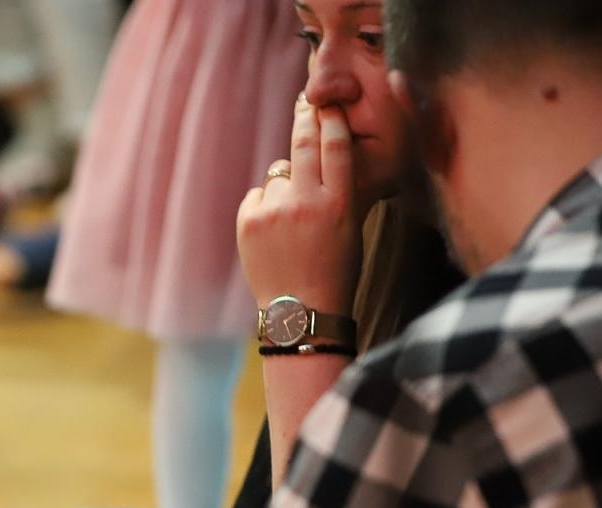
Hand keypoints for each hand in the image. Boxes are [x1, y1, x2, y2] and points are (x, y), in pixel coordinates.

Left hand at [238, 100, 363, 318]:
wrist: (301, 312)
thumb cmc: (334, 270)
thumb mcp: (352, 226)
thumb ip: (339, 190)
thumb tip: (325, 151)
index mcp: (341, 201)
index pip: (337, 144)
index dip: (332, 118)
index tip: (328, 102)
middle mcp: (307, 200)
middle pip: (304, 142)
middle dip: (305, 117)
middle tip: (305, 102)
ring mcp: (275, 210)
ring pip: (279, 175)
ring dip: (285, 187)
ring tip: (292, 222)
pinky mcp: (249, 221)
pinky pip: (257, 196)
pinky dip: (264, 206)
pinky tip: (273, 232)